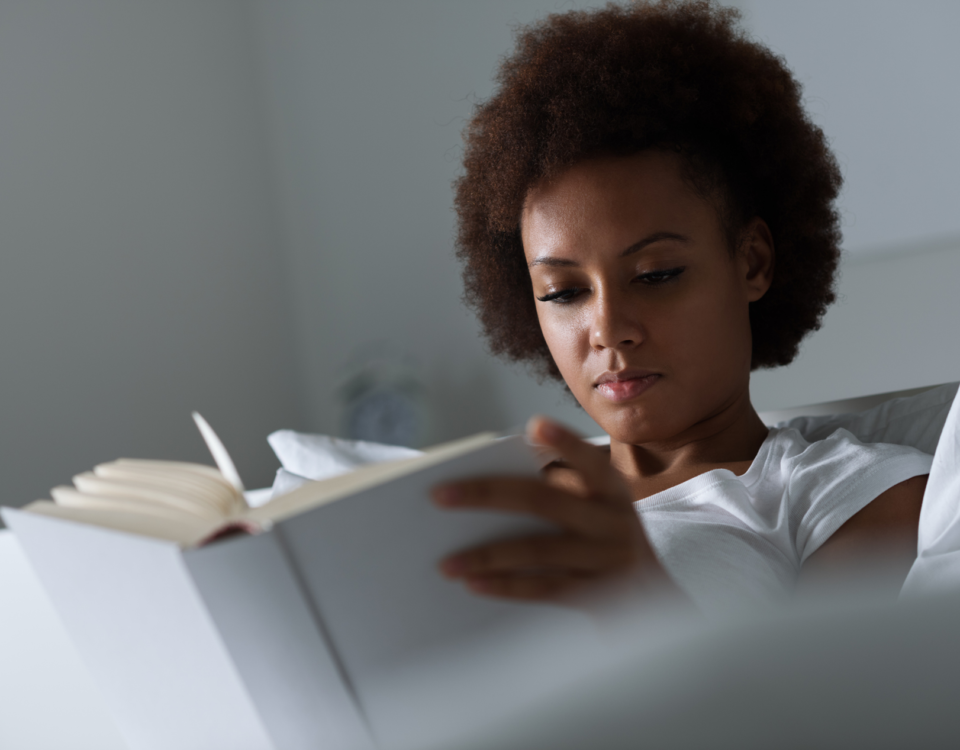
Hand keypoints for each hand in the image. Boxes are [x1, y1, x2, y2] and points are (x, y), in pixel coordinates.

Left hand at [431, 416, 670, 602]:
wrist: (654, 599)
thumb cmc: (606, 540)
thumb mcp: (599, 509)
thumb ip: (560, 491)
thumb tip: (486, 486)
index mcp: (612, 490)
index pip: (590, 461)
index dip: (566, 442)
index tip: (535, 425)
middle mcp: (613, 521)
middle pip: (543, 500)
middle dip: (486, 494)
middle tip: (438, 495)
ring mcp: (606, 560)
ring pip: (536, 550)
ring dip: (486, 554)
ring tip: (445, 561)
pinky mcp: (596, 596)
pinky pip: (543, 589)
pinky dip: (506, 586)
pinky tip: (473, 584)